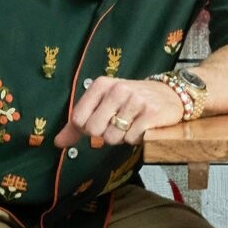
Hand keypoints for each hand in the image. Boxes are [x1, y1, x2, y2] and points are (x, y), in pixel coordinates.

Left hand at [55, 76, 185, 148]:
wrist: (170, 95)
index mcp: (101, 85)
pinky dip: (137, 139)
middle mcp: (117, 89)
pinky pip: (132, 139)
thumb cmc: (132, 102)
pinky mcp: (151, 114)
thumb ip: (78, 124)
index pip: (78, 119)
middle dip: (105, 135)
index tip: (102, 122)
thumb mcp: (104, 105)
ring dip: (122, 138)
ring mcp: (135, 100)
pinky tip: (144, 128)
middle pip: (94, 130)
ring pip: (113, 137)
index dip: (88, 129)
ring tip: (133, 124)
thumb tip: (57, 143)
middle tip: (119, 125)